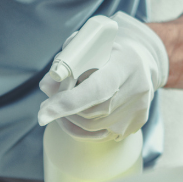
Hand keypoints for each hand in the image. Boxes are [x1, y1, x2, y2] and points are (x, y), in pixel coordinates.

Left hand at [38, 12, 168, 138]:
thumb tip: (46, 86)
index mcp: (126, 63)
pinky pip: (101, 135)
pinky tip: (76, 116)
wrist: (139, 61)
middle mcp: (137, 87)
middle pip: (92, 112)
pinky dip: (83, 129)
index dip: (68, 102)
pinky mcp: (137, 122)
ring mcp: (139, 108)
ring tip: (64, 104)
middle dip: (65, 109)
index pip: (96, 89)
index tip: (42, 113)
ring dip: (72, 119)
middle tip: (48, 102)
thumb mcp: (85, 47)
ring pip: (93, 126)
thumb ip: (65, 62)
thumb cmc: (106, 51)